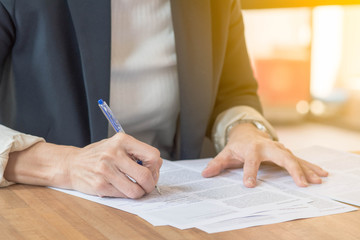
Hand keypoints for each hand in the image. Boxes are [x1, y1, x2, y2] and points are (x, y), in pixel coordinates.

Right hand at [65, 133, 161, 197]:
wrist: (71, 164)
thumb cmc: (99, 155)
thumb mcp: (118, 145)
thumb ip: (137, 152)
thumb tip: (157, 165)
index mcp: (122, 141)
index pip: (152, 155)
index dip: (155, 167)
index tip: (150, 170)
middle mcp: (114, 154)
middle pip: (146, 176)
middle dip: (150, 184)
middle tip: (147, 185)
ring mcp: (106, 171)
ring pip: (135, 190)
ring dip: (139, 192)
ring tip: (135, 188)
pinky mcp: (100, 185)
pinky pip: (123, 195)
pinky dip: (126, 194)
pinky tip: (121, 188)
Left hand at [202, 123, 327, 186]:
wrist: (248, 131)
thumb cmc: (237, 145)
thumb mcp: (225, 153)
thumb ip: (216, 164)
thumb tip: (204, 174)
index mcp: (251, 148)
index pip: (250, 161)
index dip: (249, 172)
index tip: (249, 185)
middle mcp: (267, 147)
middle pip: (281, 156)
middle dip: (292, 168)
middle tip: (301, 183)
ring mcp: (278, 148)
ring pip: (295, 157)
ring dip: (307, 169)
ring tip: (318, 180)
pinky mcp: (285, 152)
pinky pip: (299, 160)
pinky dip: (310, 167)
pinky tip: (322, 174)